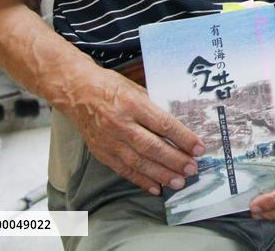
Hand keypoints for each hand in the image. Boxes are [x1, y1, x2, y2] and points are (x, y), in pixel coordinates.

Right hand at [63, 68, 203, 195]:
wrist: (76, 92)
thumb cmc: (110, 86)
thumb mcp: (136, 89)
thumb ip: (154, 108)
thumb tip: (177, 127)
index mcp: (133, 104)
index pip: (164, 125)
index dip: (184, 138)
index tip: (199, 148)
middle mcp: (121, 124)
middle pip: (153, 147)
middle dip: (175, 160)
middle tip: (192, 168)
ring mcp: (110, 141)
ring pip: (139, 162)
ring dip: (161, 174)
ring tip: (179, 182)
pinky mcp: (102, 152)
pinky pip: (124, 170)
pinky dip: (141, 180)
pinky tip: (156, 187)